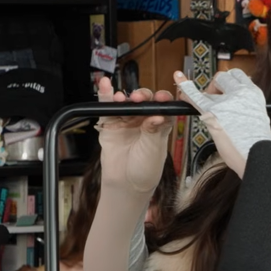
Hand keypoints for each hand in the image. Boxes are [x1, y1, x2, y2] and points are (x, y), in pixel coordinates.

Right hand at [95, 77, 173, 193]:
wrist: (125, 185)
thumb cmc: (145, 169)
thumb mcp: (154, 150)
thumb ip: (154, 131)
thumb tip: (157, 115)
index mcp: (160, 125)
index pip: (164, 106)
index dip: (164, 100)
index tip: (162, 97)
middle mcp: (144, 120)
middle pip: (145, 101)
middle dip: (143, 96)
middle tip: (139, 99)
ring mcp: (127, 121)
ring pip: (127, 103)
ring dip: (125, 97)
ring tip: (121, 98)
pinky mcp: (110, 125)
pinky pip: (108, 107)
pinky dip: (106, 95)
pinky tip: (106, 85)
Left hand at [175, 69, 270, 176]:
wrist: (258, 156)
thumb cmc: (257, 145)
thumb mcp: (259, 120)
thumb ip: (246, 108)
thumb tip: (236, 106)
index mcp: (254, 94)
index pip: (238, 76)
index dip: (230, 82)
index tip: (225, 89)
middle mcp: (241, 92)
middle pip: (223, 78)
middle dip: (217, 86)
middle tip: (216, 101)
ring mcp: (226, 100)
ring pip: (212, 85)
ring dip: (207, 93)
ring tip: (208, 105)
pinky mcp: (212, 111)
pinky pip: (195, 95)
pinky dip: (186, 87)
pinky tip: (179, 78)